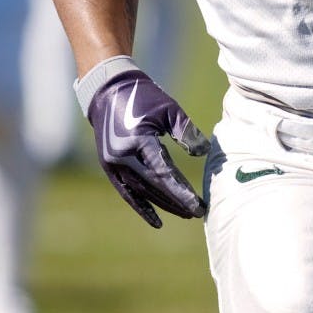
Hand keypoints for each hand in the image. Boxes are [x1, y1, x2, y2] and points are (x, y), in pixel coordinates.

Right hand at [85, 64, 209, 228]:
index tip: (199, 206)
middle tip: (198, 212)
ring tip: (185, 214)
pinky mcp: (109, 167)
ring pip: (142, 191)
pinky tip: (157, 222)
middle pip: (154, 186)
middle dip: (177, 201)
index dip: (182, 192)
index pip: (164, 173)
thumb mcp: (169, 109)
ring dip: (164, 205)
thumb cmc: (144, 97)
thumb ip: (186, 132)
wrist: (109, 90)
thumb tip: (203, 153)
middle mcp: (122, 156)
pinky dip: (142, 207)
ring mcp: (113, 164)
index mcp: (138, 140)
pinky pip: (127, 192)